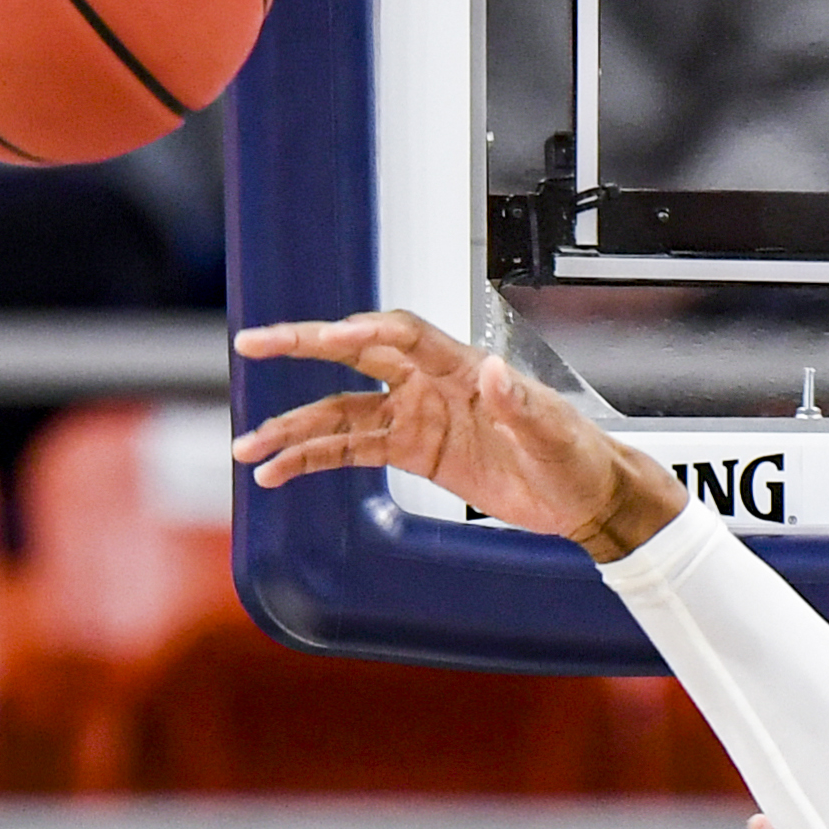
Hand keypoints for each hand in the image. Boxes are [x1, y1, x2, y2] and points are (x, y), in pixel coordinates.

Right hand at [229, 309, 685, 554]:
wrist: (581, 496)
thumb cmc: (574, 455)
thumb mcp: (553, 433)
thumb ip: (522, 405)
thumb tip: (499, 373)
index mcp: (463, 366)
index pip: (402, 336)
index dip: (365, 331)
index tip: (331, 336)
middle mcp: (429, 384)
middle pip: (352, 355)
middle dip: (301, 348)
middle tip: (250, 345)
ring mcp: (415, 417)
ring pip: (339, 413)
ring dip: (293, 429)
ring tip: (247, 448)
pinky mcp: (412, 452)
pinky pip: (350, 452)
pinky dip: (312, 461)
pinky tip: (277, 473)